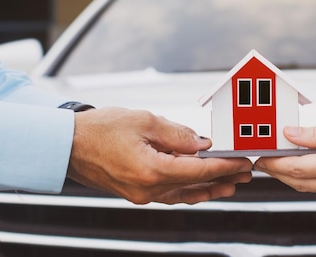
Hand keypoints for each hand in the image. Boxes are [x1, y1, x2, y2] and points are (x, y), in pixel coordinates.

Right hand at [67, 107, 252, 204]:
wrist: (68, 145)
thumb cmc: (101, 129)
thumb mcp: (144, 120)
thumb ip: (177, 134)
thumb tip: (202, 143)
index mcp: (152, 170)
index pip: (200, 170)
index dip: (225, 165)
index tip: (244, 161)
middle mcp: (148, 189)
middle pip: (195, 185)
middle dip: (223, 178)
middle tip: (247, 174)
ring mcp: (141, 195)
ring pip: (184, 193)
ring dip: (209, 188)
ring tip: (232, 184)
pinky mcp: (135, 193)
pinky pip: (169, 194)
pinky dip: (189, 191)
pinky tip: (201, 189)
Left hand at [254, 116, 315, 198]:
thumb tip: (291, 134)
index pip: (299, 168)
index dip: (275, 163)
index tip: (261, 155)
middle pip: (299, 182)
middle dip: (276, 172)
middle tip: (261, 159)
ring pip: (310, 187)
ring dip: (289, 176)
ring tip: (275, 161)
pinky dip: (306, 177)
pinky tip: (301, 165)